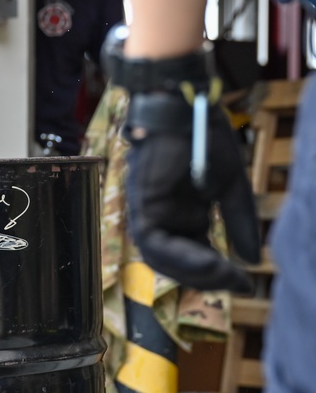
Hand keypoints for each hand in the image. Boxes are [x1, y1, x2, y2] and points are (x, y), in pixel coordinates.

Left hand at [124, 91, 260, 292]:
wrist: (187, 108)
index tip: (244, 284)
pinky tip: (211, 261)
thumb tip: (251, 260)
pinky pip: (155, 241)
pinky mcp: (141, 205)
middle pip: (174, 264)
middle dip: (205, 278)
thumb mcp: (229, 187)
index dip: (216, 274)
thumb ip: (237, 221)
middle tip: (236, 284)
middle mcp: (160, 218)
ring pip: (161, 259)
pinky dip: (181, 256)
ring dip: (194, 272)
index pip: (191, 256)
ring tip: (225, 275)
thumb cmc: (203, 139)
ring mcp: (147, 212)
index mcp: (179, 215)